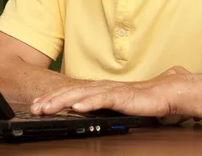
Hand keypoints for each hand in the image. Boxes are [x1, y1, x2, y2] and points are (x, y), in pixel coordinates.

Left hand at [30, 66, 199, 124]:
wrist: (167, 93)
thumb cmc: (144, 100)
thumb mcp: (116, 105)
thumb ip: (101, 107)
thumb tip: (82, 113)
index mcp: (98, 90)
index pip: (70, 94)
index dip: (52, 99)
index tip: (36, 106)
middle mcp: (101, 88)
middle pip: (70, 93)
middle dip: (50, 100)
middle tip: (34, 107)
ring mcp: (110, 91)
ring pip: (81, 95)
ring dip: (62, 101)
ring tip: (47, 107)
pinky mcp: (122, 96)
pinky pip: (102, 99)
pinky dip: (88, 103)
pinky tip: (77, 107)